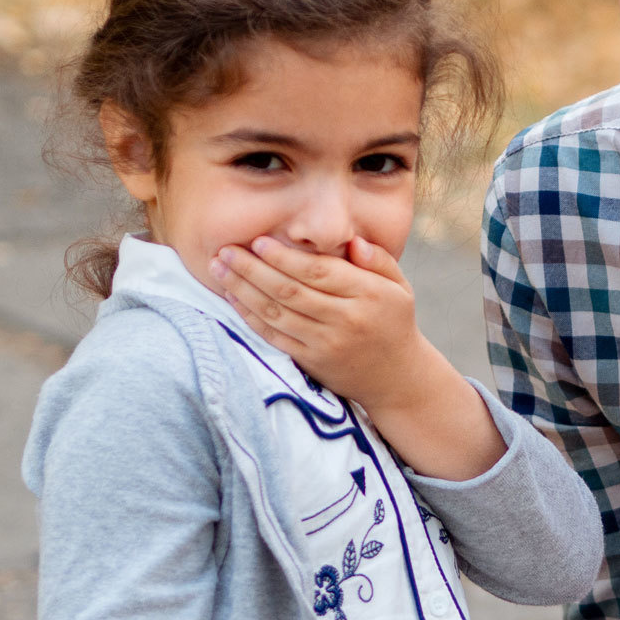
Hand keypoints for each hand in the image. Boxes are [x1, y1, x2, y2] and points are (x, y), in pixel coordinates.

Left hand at [213, 234, 504, 480]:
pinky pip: (273, 336)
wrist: (396, 379)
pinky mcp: (311, 361)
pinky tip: (233, 297)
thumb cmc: (393, 323)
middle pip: (290, 290)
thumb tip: (353, 241)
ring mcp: (326, 343)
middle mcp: (347, 319)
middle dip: (253, 268)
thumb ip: (378, 260)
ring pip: (276, 312)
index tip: (260, 241)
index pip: (319, 271)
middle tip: (226, 250)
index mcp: (369, 295)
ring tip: (219, 268)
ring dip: (243, 289)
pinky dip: (250, 316)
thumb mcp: (399, 288)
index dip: (286, 257)